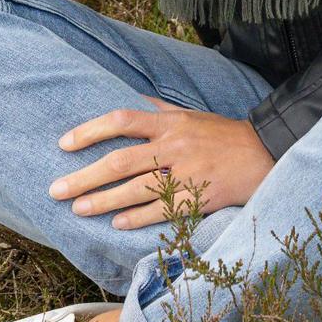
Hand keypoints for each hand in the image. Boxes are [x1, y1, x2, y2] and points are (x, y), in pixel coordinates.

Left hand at [49, 96, 275, 229]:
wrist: (265, 153)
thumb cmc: (222, 134)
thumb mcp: (190, 114)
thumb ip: (159, 108)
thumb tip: (133, 97)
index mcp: (169, 122)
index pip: (122, 120)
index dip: (91, 131)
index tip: (64, 143)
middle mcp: (174, 146)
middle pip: (120, 161)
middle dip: (85, 176)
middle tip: (56, 189)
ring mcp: (186, 174)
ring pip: (136, 189)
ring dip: (103, 201)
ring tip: (78, 209)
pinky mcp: (199, 197)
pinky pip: (162, 209)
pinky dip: (137, 217)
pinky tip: (116, 224)